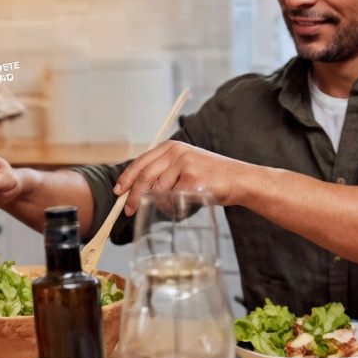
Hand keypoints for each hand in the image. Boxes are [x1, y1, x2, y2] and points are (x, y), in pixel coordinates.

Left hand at [113, 142, 250, 215]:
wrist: (238, 179)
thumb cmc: (210, 177)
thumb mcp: (184, 165)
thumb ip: (163, 172)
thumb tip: (137, 190)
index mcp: (171, 147)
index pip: (141, 162)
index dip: (126, 178)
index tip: (118, 191)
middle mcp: (176, 152)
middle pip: (145, 176)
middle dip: (133, 196)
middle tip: (128, 211)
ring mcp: (185, 165)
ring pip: (158, 190)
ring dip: (158, 204)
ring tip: (169, 208)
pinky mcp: (193, 180)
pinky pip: (172, 199)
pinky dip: (172, 208)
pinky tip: (182, 207)